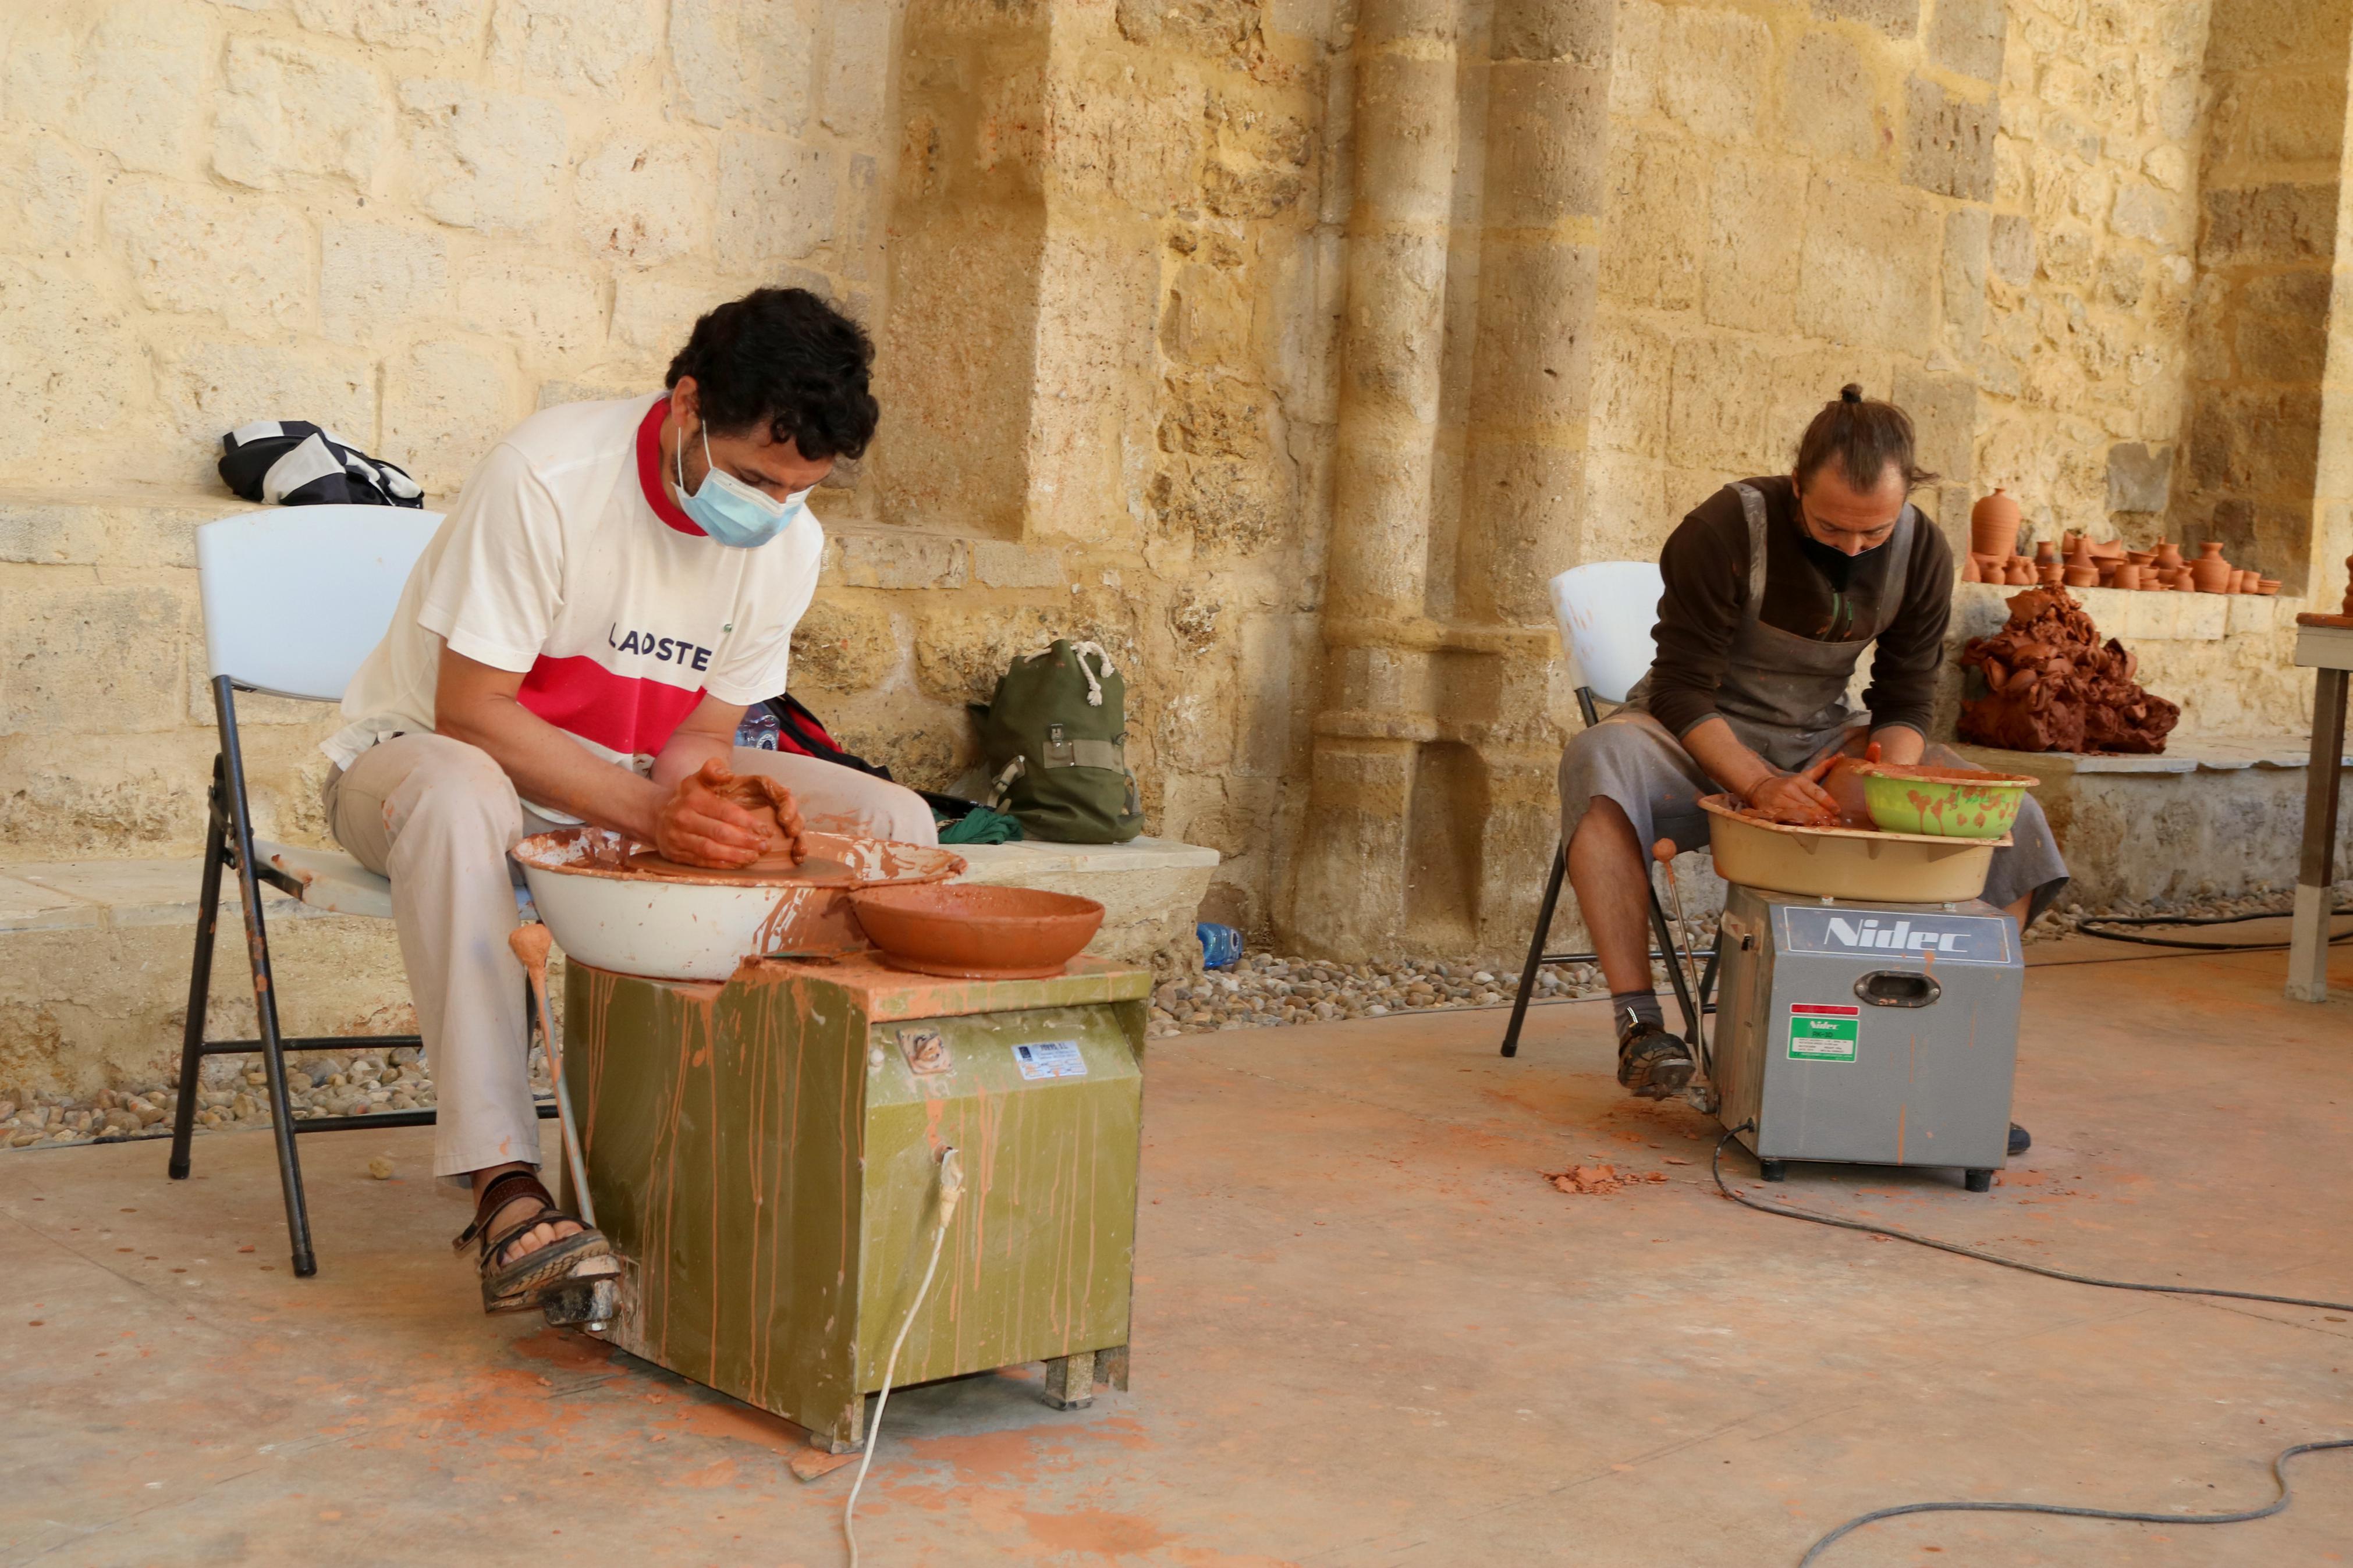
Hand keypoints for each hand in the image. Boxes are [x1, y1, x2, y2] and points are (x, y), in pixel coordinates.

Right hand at [654, 759, 769, 867]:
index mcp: (693, 799)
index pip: (725, 812)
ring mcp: (678, 839)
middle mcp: (684, 819)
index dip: (747, 822)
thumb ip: (713, 771)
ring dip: (736, 856)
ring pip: (711, 850)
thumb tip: (728, 774)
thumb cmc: (686, 797)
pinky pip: (702, 862)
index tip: (764, 829)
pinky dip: (722, 865)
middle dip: (745, 841)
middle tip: (764, 845)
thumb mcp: (697, 779)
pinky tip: (738, 864)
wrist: (654, 815)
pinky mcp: (676, 855)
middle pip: (720, 833)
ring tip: (754, 856)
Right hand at [1743, 754, 1839, 824]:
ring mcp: (1778, 801)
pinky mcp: (1770, 811)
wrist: (1760, 788)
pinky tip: (1807, 828)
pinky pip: (1786, 819)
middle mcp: (1788, 790)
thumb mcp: (1805, 776)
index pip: (1816, 791)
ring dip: (1812, 820)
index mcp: (1798, 780)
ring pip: (1799, 812)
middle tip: (1835, 822)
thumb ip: (1823, 768)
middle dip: (1823, 814)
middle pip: (1809, 804)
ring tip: (1824, 826)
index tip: (1838, 810)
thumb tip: (1842, 756)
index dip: (1827, 801)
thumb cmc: (1788, 785)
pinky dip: (1797, 824)